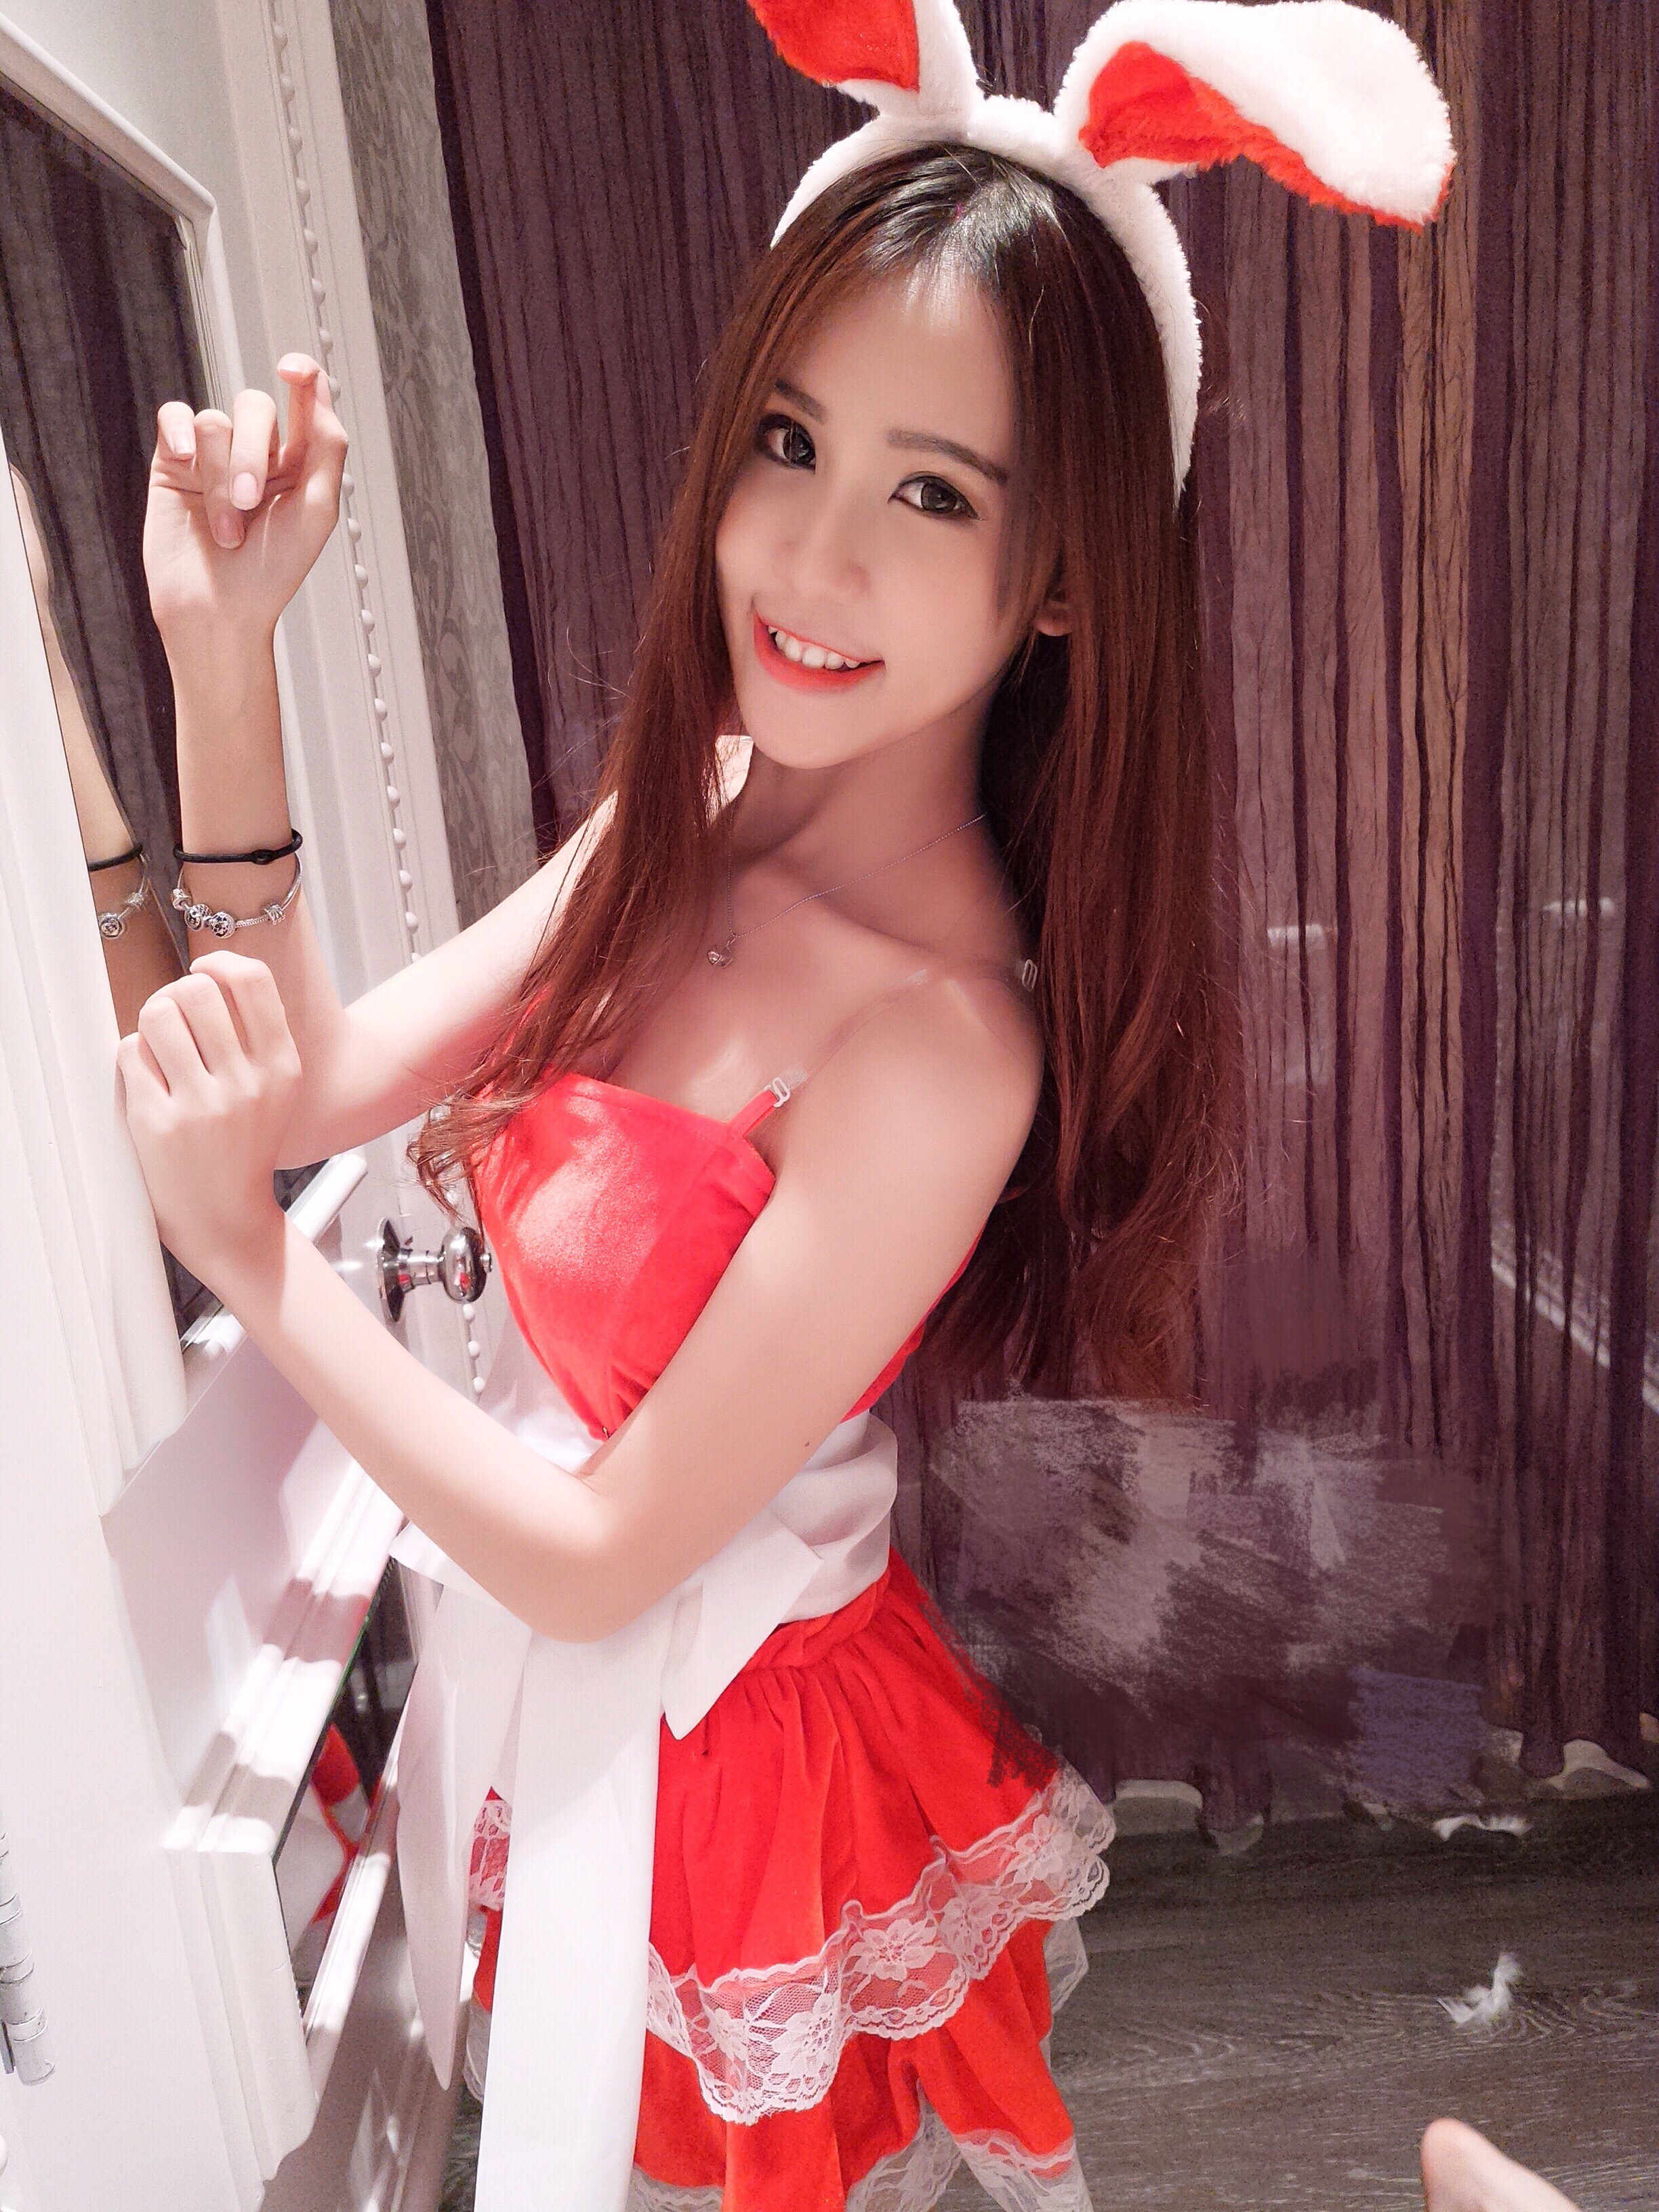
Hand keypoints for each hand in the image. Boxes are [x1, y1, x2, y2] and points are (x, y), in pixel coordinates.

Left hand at [116, 952, 303, 1286]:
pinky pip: (131, 1053)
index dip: (219, 963)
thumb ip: (257, 1034)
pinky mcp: (160, 1123)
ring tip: (157, 1045)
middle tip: (173, 1016)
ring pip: (158, 1014)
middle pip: (196, 990)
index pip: (252, 981)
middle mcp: (248, 1084)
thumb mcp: (276, 1088)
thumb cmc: (245, 1147)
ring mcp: (204, 1105)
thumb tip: (212, 971)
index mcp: (282, 1067)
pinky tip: (147, 1080)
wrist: (227, 1217)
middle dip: (176, 994)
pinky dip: (133, 1058)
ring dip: (150, 1022)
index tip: (202, 972)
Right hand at [142, 355, 347, 658]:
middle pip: (255, 407)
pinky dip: (179, 432)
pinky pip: (175, 418)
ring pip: (215, 424)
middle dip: (251, 454)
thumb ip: (325, 448)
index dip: (302, 375)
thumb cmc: (271, 573)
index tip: (293, 370)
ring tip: (226, 530)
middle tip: (250, 504)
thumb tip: (319, 391)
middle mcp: (257, 453)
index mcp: (298, 462)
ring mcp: (214, 456)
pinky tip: (183, 459)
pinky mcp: (174, 463)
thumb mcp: (317, 511)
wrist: (218, 611)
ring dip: (221, 479)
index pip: (303, 400)